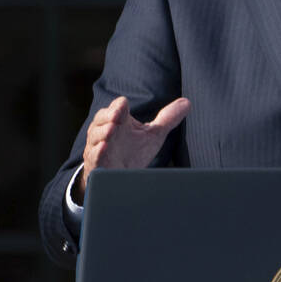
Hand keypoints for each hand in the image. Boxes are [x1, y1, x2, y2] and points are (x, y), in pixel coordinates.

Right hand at [76, 96, 190, 201]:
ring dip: (103, 132)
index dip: (119, 106)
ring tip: (112, 130)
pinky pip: (94, 156)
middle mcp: (106, 130)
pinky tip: (103, 148)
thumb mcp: (153, 134)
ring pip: (95, 135)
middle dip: (108, 116)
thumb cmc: (133, 152)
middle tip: (117, 116)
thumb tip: (187, 102)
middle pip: (102, 117)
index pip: (117, 107)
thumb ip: (168, 119)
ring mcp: (98, 146)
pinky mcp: (96, 163)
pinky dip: (97, 152)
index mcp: (119, 120)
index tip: (124, 107)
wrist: (120, 179)